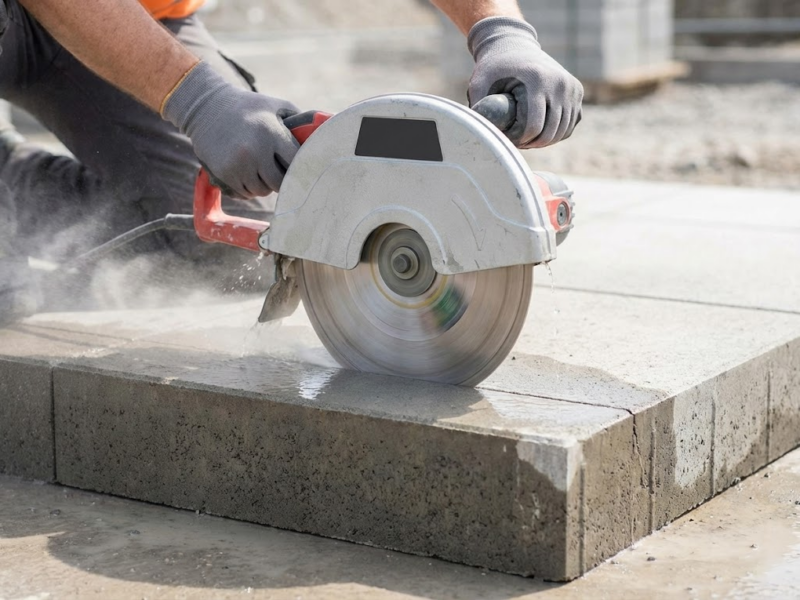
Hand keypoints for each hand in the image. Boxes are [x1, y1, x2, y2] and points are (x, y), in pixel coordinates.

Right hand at [163, 62, 299, 198]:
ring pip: (262, 190)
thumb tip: (326, 134)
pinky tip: (248, 172)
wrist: (206, 107)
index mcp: (271, 133)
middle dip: (283, 180)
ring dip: (265, 184)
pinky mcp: (224, 173)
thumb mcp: (276, 106)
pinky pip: (246, 193)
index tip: (304, 171)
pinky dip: (250, 187)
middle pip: (280, 183)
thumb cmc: (248, 106)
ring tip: (262, 170)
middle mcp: (255, 151)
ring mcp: (238, 164)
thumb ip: (300, 121)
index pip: (296, 164)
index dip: (301, 170)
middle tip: (281, 172)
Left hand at [468, 17, 583, 148]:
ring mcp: (571, 87)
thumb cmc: (494, 67)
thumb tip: (480, 136)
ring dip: (543, 141)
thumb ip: (478, 108)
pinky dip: (556, 133)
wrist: (514, 44)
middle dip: (531, 143)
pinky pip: (569, 125)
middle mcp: (560, 83)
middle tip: (516, 142)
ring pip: (561, 132)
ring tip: (525, 138)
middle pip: (549, 133)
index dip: (518, 140)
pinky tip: (539, 130)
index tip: (506, 139)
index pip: (533, 126)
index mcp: (537, 80)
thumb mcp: (479, 83)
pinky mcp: (577, 91)